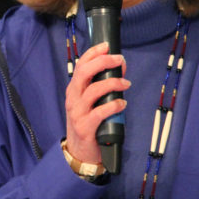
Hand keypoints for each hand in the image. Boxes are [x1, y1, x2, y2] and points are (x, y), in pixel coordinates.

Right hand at [65, 42, 129, 163]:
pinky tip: (122, 103)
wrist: (80, 152)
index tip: (107, 46)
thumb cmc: (88, 123)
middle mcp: (72, 98)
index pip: (80, 65)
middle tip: (119, 60)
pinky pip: (100, 112)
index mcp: (73, 89)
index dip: (93, 53)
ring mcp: (77, 113)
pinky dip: (114, 105)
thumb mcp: (91, 102)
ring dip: (113, 83)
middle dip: (103, 62)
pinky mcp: (85, 127)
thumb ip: (102, 85)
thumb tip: (120, 67)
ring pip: (93, 90)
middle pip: (84, 73)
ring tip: (125, 83)